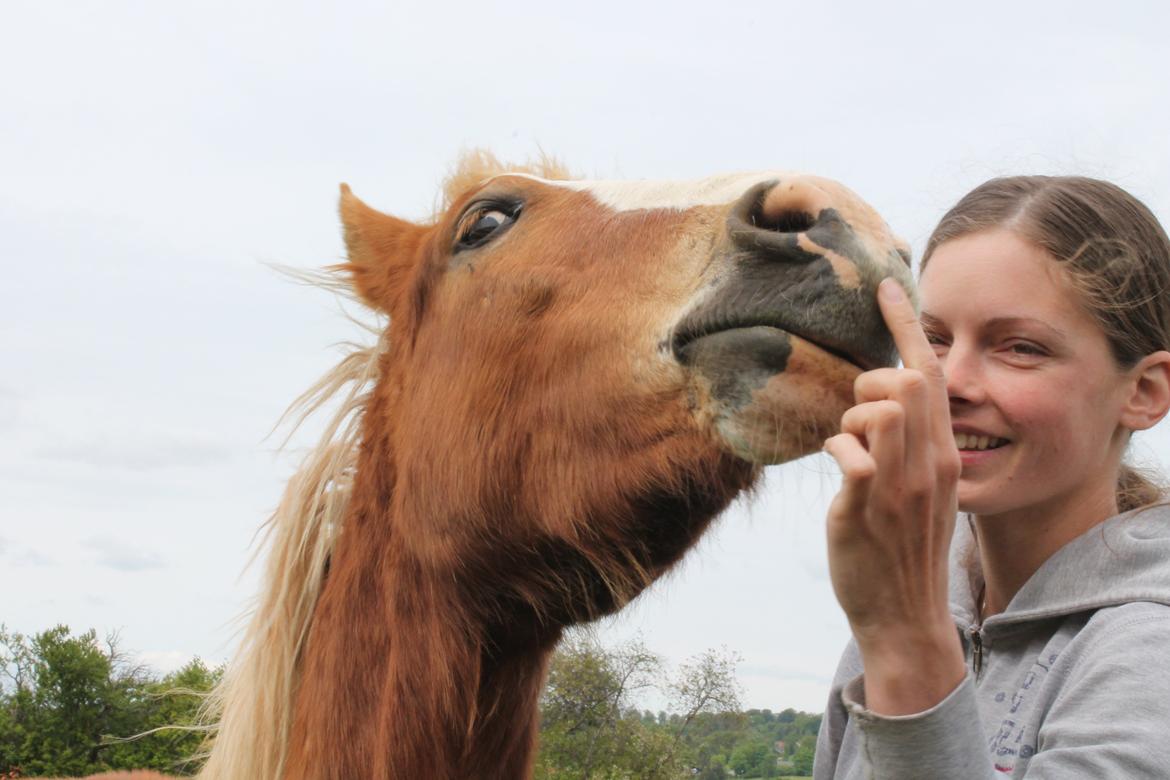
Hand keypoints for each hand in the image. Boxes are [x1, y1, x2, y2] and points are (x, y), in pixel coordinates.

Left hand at [823, 278, 964, 713]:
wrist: (904, 616)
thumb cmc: (902, 550)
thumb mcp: (922, 492)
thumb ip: (911, 447)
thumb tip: (880, 406)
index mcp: (944, 454)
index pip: (933, 377)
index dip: (907, 327)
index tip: (886, 289)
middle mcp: (930, 463)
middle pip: (907, 380)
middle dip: (871, 381)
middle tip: (856, 416)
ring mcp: (900, 484)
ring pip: (881, 406)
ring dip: (851, 417)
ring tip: (848, 450)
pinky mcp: (866, 505)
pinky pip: (848, 449)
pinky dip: (835, 448)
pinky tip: (836, 471)